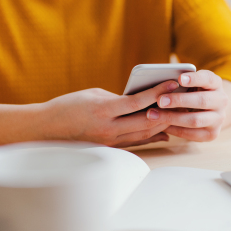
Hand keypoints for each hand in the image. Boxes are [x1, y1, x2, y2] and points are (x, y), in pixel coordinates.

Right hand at [43, 80, 179, 147]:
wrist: (47, 129)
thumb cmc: (68, 106)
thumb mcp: (94, 94)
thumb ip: (118, 98)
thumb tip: (140, 102)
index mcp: (104, 111)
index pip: (138, 102)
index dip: (158, 92)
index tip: (173, 82)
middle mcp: (109, 129)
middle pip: (147, 122)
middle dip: (167, 111)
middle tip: (183, 100)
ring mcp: (110, 142)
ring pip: (144, 135)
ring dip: (162, 125)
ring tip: (177, 114)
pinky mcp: (110, 148)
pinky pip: (136, 143)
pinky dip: (151, 137)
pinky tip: (164, 132)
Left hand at [145, 70, 227, 141]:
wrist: (210, 110)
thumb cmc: (193, 91)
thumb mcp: (192, 83)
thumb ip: (182, 81)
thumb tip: (159, 84)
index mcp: (216, 83)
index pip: (207, 79)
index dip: (194, 79)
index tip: (179, 78)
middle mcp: (221, 100)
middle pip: (201, 101)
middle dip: (179, 100)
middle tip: (159, 100)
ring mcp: (218, 119)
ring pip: (195, 120)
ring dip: (172, 117)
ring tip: (153, 114)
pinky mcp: (212, 134)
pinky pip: (191, 134)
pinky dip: (175, 130)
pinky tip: (161, 126)